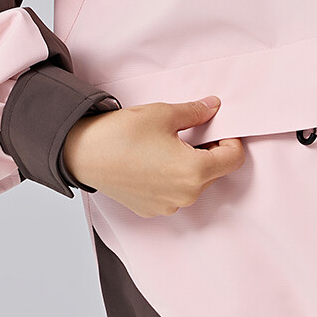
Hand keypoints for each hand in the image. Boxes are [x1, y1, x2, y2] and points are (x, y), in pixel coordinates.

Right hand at [62, 96, 245, 216]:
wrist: (83, 153)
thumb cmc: (122, 134)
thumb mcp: (165, 114)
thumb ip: (197, 112)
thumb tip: (214, 106)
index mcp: (193, 172)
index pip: (233, 159)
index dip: (230, 139)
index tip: (217, 128)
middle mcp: (184, 196)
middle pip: (215, 172)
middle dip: (210, 151)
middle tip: (192, 132)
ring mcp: (166, 206)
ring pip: (195, 184)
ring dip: (191, 165)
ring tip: (170, 146)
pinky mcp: (150, 209)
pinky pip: (174, 193)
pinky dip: (173, 178)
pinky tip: (154, 161)